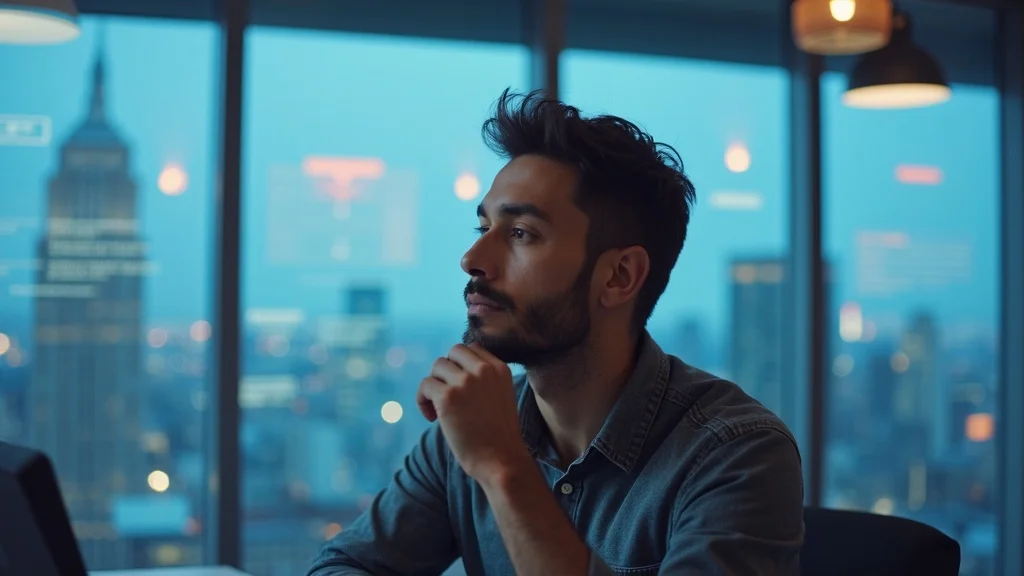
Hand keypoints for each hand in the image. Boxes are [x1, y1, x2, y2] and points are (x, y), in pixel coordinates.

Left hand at [417, 343, 531, 482]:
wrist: (501, 461)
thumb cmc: (498, 436)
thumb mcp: (500, 397)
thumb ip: (484, 380)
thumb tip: (453, 369)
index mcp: (500, 369)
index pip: (473, 348)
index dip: (461, 366)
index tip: (460, 388)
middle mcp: (484, 370)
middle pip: (454, 351)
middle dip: (447, 371)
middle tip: (447, 395)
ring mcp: (465, 381)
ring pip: (437, 366)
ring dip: (434, 386)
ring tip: (438, 409)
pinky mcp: (447, 396)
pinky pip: (425, 385)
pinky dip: (422, 400)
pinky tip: (431, 418)